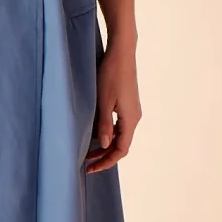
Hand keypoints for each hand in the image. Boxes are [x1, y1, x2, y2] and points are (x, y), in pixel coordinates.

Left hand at [85, 39, 141, 172]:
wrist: (122, 53)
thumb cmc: (111, 74)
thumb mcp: (103, 101)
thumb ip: (104, 124)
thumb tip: (104, 145)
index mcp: (130, 119)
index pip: (121, 150)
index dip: (106, 162)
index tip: (91, 168)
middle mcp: (134, 117)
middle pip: (121, 145)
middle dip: (104, 156)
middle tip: (87, 164)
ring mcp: (131, 111)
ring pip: (119, 136)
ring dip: (105, 145)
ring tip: (87, 151)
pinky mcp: (127, 104)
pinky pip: (118, 125)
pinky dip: (107, 133)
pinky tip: (94, 133)